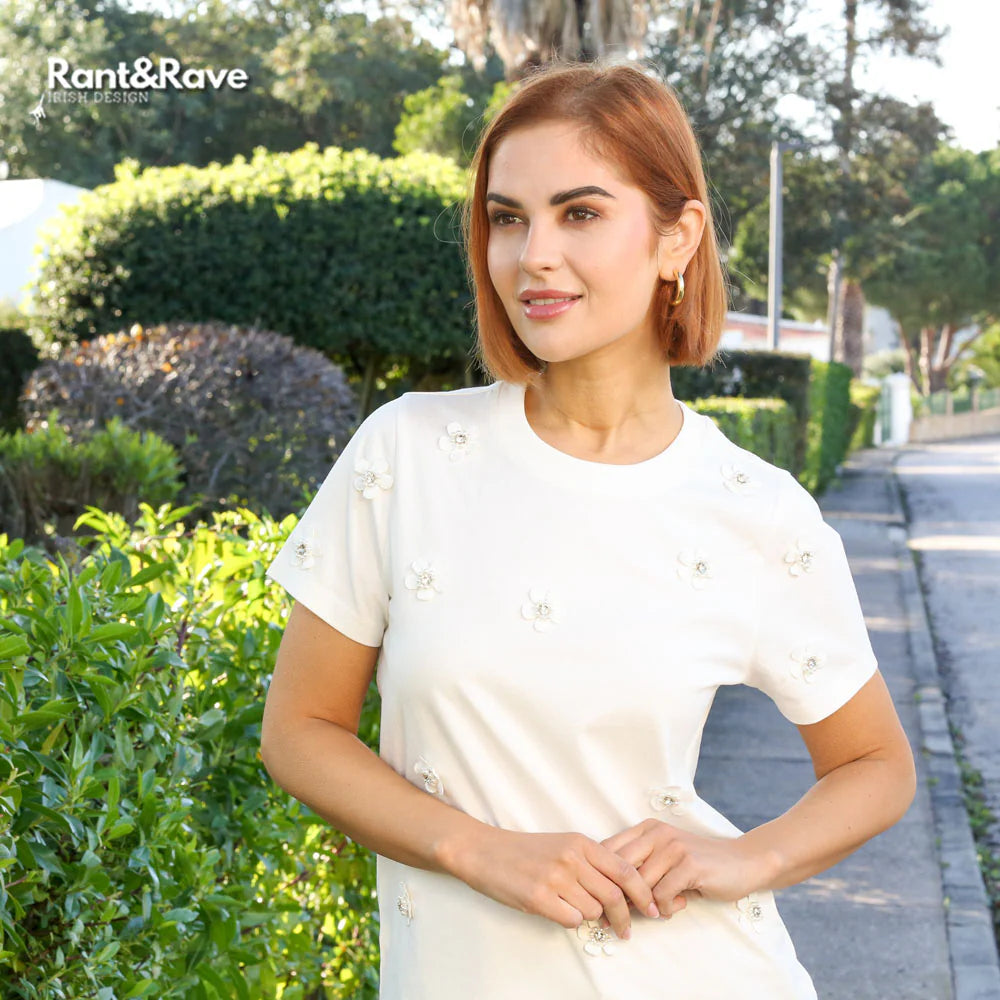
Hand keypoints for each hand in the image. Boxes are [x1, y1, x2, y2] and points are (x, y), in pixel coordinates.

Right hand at [450, 827, 661, 940]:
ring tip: (572, 908)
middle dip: (626, 918)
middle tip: (626, 932)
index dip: (643, 893)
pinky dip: (569, 921)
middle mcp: (572, 858)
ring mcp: (555, 878)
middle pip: (614, 895)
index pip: (625, 870)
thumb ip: (590, 863)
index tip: (652, 909)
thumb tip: (619, 891)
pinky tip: (556, 910)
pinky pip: (570, 920)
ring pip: (592, 911)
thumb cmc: (525, 851)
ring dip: (589, 917)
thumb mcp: (563, 845)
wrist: (485, 851)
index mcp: (581, 843)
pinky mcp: (539, 898)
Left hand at [600, 819, 763, 918]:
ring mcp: (673, 846)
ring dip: (647, 905)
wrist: (742, 862)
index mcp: (646, 828)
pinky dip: (665, 908)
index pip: (608, 849)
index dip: (602, 878)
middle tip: (622, 918)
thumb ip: (640, 870)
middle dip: (618, 897)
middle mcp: (657, 832)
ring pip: (640, 884)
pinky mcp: (689, 864)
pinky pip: (662, 895)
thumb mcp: (664, 859)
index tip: (603, 902)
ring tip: (661, 908)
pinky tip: (679, 905)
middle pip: (620, 868)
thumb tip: (607, 898)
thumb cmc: (698, 866)